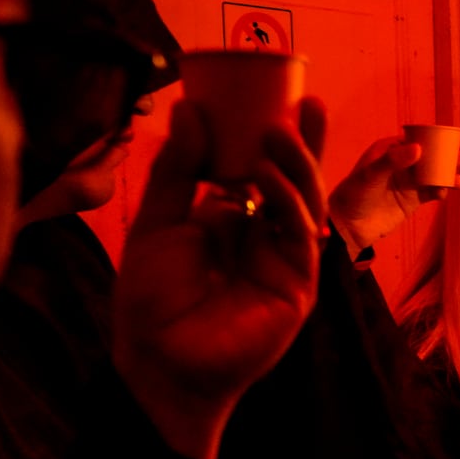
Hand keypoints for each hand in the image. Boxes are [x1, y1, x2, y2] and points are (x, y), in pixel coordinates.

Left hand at [113, 98, 327, 458]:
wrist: (157, 361)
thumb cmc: (153, 301)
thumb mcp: (157, 221)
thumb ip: (176, 170)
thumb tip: (190, 110)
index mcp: (235, 220)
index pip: (266, 169)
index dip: (279, 137)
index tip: (283, 97)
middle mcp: (266, 238)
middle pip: (297, 181)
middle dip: (304, 144)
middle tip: (304, 105)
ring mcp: (285, 262)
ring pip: (306, 204)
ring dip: (297, 166)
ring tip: (278, 132)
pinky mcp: (296, 287)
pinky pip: (300, 237)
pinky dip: (288, 203)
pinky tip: (267, 177)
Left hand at [328, 134, 459, 256]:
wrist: (348, 227)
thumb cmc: (354, 195)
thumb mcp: (371, 175)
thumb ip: (394, 161)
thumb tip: (419, 148)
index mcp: (390, 149)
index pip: (419, 138)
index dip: (439, 137)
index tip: (457, 139)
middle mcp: (401, 163)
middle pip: (431, 155)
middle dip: (449, 156)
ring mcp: (408, 182)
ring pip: (435, 174)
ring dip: (449, 175)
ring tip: (459, 180)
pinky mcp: (412, 200)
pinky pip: (431, 192)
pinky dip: (441, 191)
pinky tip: (443, 194)